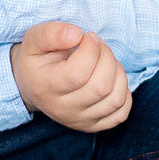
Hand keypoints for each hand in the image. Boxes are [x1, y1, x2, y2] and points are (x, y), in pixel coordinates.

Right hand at [10, 21, 130, 131]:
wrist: (34, 85)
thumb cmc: (38, 58)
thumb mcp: (34, 39)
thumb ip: (51, 33)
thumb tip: (76, 35)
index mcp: (45, 87)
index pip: (78, 73)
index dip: (91, 49)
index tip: (88, 37)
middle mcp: (62, 109)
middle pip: (100, 86)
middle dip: (106, 57)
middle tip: (98, 45)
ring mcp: (79, 121)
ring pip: (115, 99)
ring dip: (118, 72)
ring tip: (105, 60)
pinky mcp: (93, 125)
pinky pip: (121, 113)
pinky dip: (124, 92)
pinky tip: (111, 78)